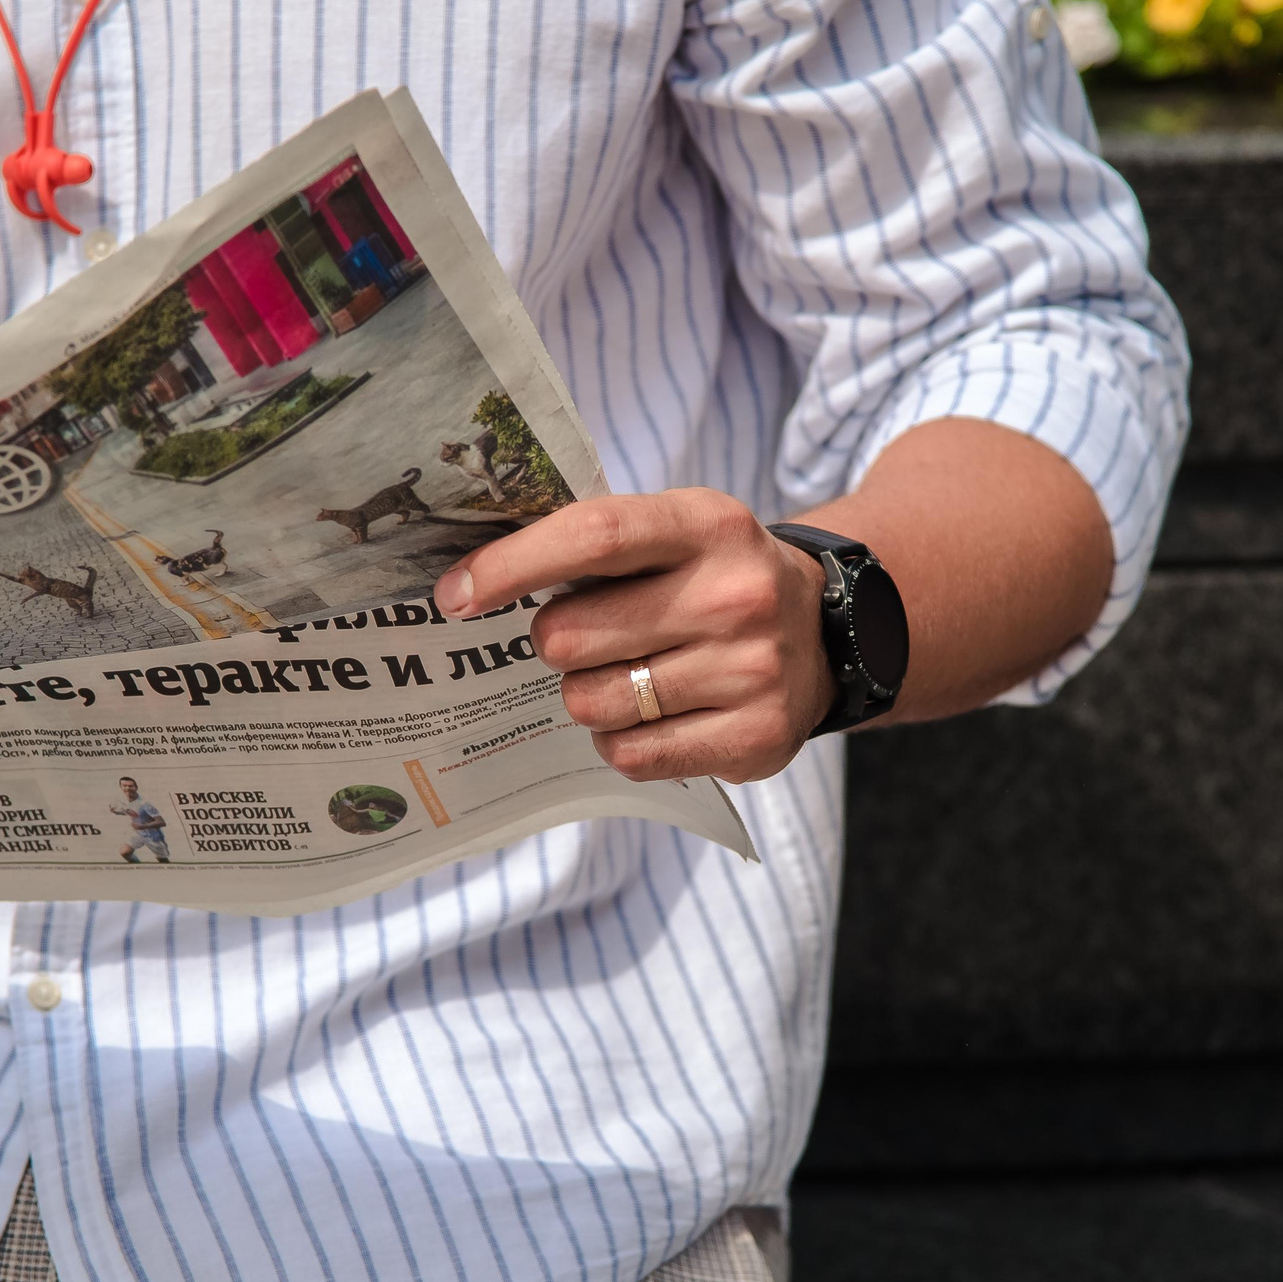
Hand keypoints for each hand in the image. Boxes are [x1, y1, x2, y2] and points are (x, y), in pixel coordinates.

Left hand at [435, 490, 835, 783]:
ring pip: (594, 704)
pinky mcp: (757, 737)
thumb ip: (594, 543)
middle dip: (556, 644)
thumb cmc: (714, 578)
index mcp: (708, 526)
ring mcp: (752, 671)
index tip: (456, 594)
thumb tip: (474, 579)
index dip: (512, 566)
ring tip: (629, 677)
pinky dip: (622, 742)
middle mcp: (736, 596)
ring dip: (589, 697)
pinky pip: (631, 756)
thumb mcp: (676, 531)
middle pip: (573, 637)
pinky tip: (654, 715)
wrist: (826, 631)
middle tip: (583, 639)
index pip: (594, 537)